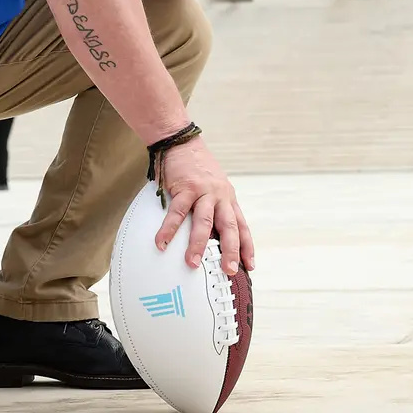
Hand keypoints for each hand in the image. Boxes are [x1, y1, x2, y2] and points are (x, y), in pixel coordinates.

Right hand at [155, 137, 254, 274]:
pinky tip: (161, 243)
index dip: (246, 246)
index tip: (250, 266)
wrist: (182, 142)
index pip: (241, 226)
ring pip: (204, 222)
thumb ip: (213, 208)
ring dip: (198, 245)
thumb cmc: (196, 167)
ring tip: (192, 263)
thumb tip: (208, 237)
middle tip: (229, 271)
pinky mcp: (185, 187)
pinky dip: (169, 229)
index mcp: (228, 199)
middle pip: (229, 227)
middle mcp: (220, 196)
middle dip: (230, 250)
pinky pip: (177, 212)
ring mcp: (203, 191)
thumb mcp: (213, 187)